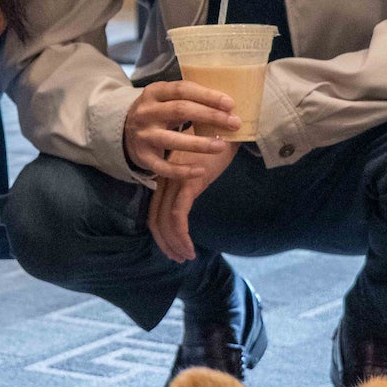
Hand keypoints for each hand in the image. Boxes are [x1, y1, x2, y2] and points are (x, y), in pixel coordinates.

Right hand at [123, 78, 238, 179]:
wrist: (124, 131)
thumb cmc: (158, 112)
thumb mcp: (166, 99)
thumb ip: (189, 99)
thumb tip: (228, 106)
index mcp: (154, 92)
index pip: (183, 89)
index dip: (207, 96)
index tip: (230, 104)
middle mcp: (146, 112)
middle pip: (180, 110)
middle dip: (210, 116)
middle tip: (234, 123)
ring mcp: (143, 135)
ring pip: (172, 139)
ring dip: (199, 143)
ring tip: (221, 146)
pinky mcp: (143, 156)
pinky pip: (164, 166)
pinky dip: (183, 170)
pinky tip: (200, 170)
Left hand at [146, 138, 235, 263]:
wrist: (231, 128)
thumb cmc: (218, 145)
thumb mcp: (199, 165)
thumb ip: (190, 180)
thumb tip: (190, 198)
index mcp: (166, 175)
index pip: (155, 210)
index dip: (161, 232)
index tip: (172, 247)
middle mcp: (166, 179)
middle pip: (155, 220)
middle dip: (165, 243)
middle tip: (178, 258)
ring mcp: (175, 181)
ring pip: (165, 222)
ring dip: (174, 244)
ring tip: (185, 257)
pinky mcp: (188, 183)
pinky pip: (177, 216)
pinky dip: (181, 236)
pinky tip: (190, 249)